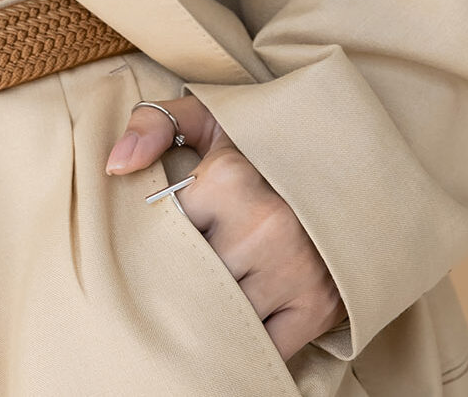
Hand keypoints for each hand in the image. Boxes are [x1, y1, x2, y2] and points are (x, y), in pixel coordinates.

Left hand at [105, 93, 347, 361]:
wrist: (353, 171)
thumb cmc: (263, 148)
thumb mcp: (209, 119)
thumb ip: (153, 123)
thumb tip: (115, 166)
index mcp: (228, 177)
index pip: (165, 227)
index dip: (154, 238)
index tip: (152, 241)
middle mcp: (262, 226)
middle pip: (191, 276)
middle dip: (177, 279)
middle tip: (167, 279)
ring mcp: (292, 270)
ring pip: (222, 315)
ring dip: (206, 314)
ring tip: (195, 302)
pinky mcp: (317, 307)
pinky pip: (265, 347)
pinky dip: (242, 344)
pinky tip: (228, 331)